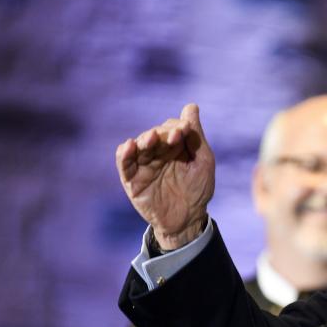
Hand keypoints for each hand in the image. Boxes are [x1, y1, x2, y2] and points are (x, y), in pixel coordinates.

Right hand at [116, 104, 214, 249]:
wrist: (188, 220)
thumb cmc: (198, 190)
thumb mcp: (202, 162)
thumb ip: (196, 137)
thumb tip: (191, 107)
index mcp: (175, 147)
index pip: (172, 128)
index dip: (177, 127)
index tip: (184, 131)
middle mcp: (158, 153)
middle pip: (155, 134)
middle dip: (162, 133)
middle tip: (172, 137)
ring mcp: (144, 165)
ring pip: (138, 145)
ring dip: (144, 139)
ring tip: (152, 139)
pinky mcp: (132, 179)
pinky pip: (124, 163)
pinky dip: (124, 153)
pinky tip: (130, 146)